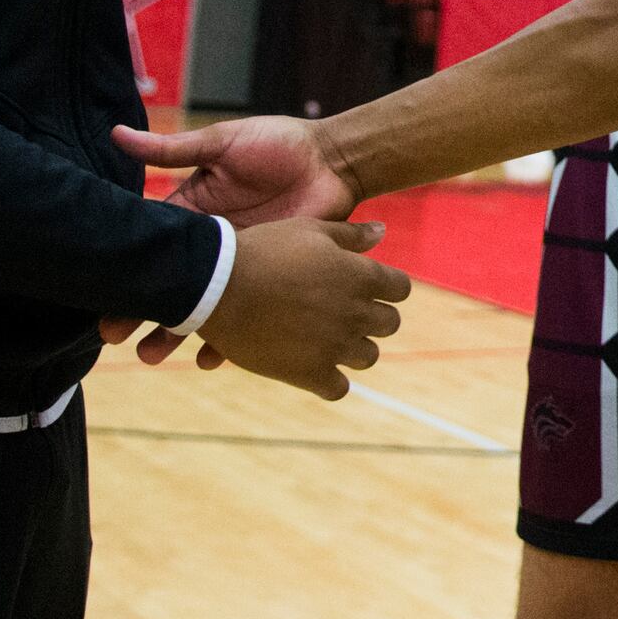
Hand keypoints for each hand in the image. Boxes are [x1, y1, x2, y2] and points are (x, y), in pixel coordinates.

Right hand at [103, 117, 365, 371]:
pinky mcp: (275, 280)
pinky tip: (211, 359)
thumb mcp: (222, 143)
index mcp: (196, 213)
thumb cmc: (278, 143)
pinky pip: (251, 315)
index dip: (130, 266)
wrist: (334, 159)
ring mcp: (245, 267)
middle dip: (144, 308)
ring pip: (207, 306)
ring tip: (154, 355)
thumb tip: (116, 134)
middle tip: (115, 332)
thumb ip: (174, 149)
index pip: (157, 246)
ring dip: (180, 331)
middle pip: (176, 283)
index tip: (100, 289)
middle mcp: (217, 246)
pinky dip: (232, 339)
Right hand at [196, 216, 411, 399]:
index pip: (401, 290)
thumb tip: (382, 231)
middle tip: (345, 314)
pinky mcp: (309, 372)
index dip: (387, 288)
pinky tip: (314, 368)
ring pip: (368, 356)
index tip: (367, 289)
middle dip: (373, 318)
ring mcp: (335, 345)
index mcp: (361, 276)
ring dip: (354, 348)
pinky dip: (330, 381)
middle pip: (390, 324)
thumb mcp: (309, 229)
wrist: (216, 286)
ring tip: (328, 340)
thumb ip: (351, 234)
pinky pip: (338, 389)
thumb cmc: (263, 251)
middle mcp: (356, 312)